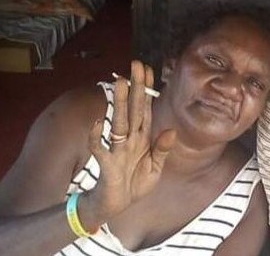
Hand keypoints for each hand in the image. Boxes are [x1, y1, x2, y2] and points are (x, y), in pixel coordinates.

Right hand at [84, 60, 175, 223]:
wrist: (116, 205)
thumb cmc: (134, 184)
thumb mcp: (155, 168)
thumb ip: (162, 149)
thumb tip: (172, 130)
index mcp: (142, 138)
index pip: (146, 108)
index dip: (148, 90)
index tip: (149, 69)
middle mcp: (129, 139)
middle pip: (133, 108)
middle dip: (135, 87)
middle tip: (135, 64)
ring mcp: (118, 149)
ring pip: (119, 121)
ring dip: (119, 102)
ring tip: (120, 81)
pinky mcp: (108, 164)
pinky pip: (101, 149)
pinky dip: (97, 137)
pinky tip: (98, 122)